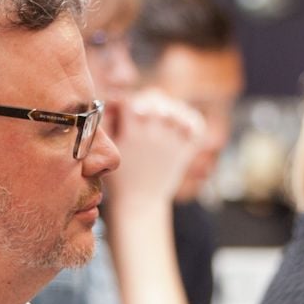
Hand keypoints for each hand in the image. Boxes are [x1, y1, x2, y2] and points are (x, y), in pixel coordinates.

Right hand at [104, 88, 205, 208]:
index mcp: (131, 135)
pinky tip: (179, 124)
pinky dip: (191, 121)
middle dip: (147, 100)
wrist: (140, 202)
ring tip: (161, 117)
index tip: (123, 112)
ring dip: (169, 109)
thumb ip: (106, 125)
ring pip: (177, 111)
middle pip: (155, 100)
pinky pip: (196, 127)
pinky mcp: (184, 152)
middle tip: (142, 113)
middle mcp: (153, 136)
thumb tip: (113, 103)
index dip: (125, 102)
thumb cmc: (120, 177)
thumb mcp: (107, 152)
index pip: (130, 101)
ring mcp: (171, 143)